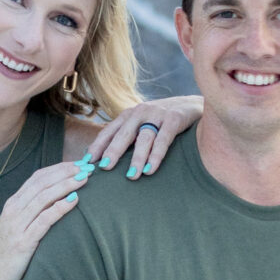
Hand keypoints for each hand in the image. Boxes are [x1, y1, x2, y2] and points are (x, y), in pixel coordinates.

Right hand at [0, 160, 89, 279]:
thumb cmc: (7, 253)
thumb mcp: (17, 226)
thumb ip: (32, 212)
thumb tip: (59, 200)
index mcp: (13, 204)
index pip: (37, 177)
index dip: (59, 168)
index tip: (78, 164)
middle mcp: (14, 210)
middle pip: (42, 183)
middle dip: (66, 172)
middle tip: (87, 167)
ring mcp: (17, 225)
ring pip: (44, 197)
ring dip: (66, 185)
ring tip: (84, 178)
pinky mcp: (23, 242)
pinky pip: (44, 220)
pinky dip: (60, 208)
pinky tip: (74, 200)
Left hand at [89, 95, 203, 177]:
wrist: (193, 104)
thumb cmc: (162, 119)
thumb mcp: (142, 123)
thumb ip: (128, 136)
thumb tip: (106, 159)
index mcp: (129, 114)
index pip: (109, 131)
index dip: (98, 145)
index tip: (87, 161)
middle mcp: (141, 112)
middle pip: (124, 134)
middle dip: (113, 151)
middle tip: (104, 168)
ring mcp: (158, 114)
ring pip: (144, 138)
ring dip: (137, 158)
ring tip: (131, 176)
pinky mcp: (174, 119)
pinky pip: (163, 139)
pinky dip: (156, 155)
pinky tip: (150, 169)